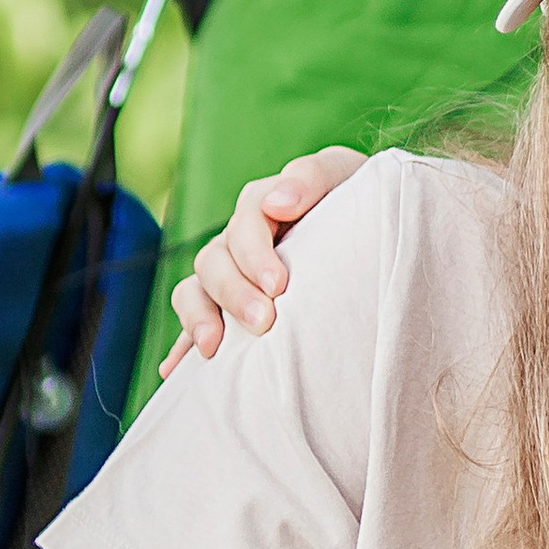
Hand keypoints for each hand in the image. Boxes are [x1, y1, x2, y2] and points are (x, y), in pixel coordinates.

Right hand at [161, 147, 364, 372]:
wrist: (373, 237)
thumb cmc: (362, 202)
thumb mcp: (344, 176)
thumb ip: (311, 177)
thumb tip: (277, 202)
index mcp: (265, 204)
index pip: (246, 218)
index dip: (255, 253)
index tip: (278, 285)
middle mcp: (239, 240)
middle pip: (214, 259)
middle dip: (233, 292)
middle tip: (262, 321)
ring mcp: (230, 275)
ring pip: (194, 290)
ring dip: (199, 317)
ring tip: (213, 348)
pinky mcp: (228, 309)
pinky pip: (195, 324)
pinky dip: (182, 347)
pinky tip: (175, 372)